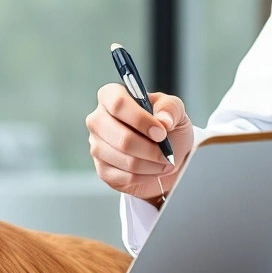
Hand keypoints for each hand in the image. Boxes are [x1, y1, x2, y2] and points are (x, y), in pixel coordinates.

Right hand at [87, 84, 193, 207]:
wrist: (167, 154)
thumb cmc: (167, 127)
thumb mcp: (175, 110)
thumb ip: (170, 108)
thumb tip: (163, 120)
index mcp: (111, 96)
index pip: (118, 103)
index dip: (140, 119)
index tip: (161, 132)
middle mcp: (98, 119)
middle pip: (121, 138)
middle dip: (150, 149)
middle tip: (167, 154)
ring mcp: (97, 146)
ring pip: (124, 160)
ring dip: (151, 164)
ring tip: (165, 162)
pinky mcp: (102, 169)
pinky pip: (124, 177)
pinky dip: (145, 177)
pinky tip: (153, 171)